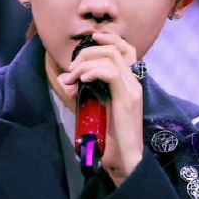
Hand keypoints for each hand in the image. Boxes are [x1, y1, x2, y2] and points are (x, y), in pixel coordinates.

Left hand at [57, 28, 143, 183]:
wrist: (124, 160)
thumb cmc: (109, 139)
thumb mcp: (94, 108)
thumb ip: (83, 92)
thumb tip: (65, 80)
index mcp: (129, 83)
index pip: (125, 49)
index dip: (107, 39)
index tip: (89, 40)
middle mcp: (133, 82)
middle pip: (113, 48)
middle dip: (87, 53)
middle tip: (70, 71)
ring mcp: (132, 89)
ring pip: (110, 57)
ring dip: (86, 63)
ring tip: (72, 78)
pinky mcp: (127, 98)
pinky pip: (111, 73)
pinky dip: (93, 72)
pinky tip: (82, 81)